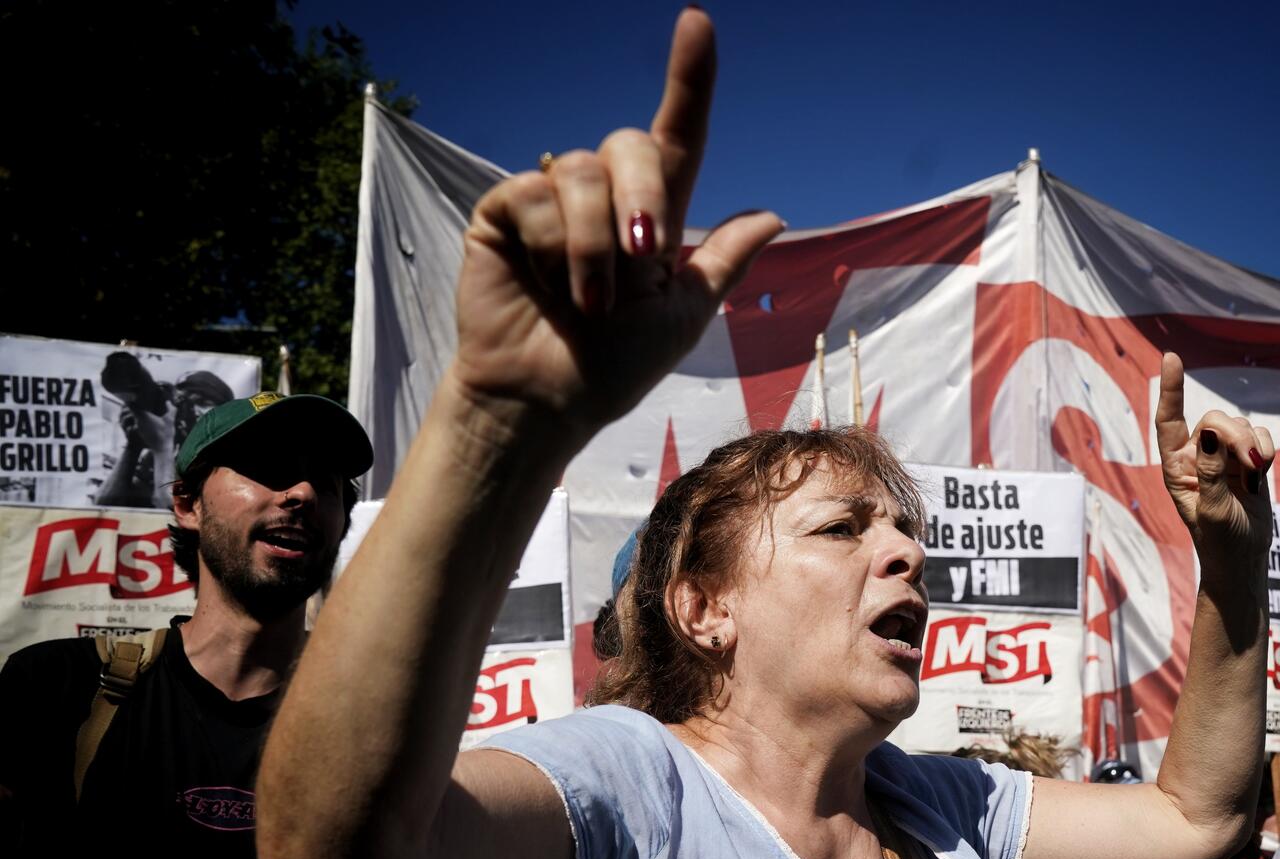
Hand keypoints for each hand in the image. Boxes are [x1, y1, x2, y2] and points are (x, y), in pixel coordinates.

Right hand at [449, 9, 784, 445]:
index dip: (689, 80)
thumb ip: (721, 260)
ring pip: (584, 172)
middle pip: (633, 145)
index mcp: (654, 214)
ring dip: (598, 247)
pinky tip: (549, 283)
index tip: (698, 22)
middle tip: (643, 261)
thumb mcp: (686, 314)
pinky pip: (540, 194)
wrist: (550, 398)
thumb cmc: (614, 365)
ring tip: (591, 301)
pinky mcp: (506, 208)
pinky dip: (559, 247)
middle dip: (646, 199)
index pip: (677, 134)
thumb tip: (771, 214)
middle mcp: (604, 196)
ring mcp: (552, 198)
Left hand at [1154, 352, 1273, 570]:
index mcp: (1176, 467)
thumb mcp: (1212, 510)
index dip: (1171, 390)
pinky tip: (1262, 472)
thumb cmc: (1220, 541)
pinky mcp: (1247, 458)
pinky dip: (1266, 448)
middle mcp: (1196, 455)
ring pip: (1240, 425)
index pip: (1169, 421)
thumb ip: (1210, 472)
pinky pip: (1260, 435)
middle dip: (1234, 436)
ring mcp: (1222, 455)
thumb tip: (1209, 432)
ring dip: (1252, 447)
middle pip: (1215, 419)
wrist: (1244, 558)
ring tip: (1253, 479)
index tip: (1172, 357)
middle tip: (1250, 465)